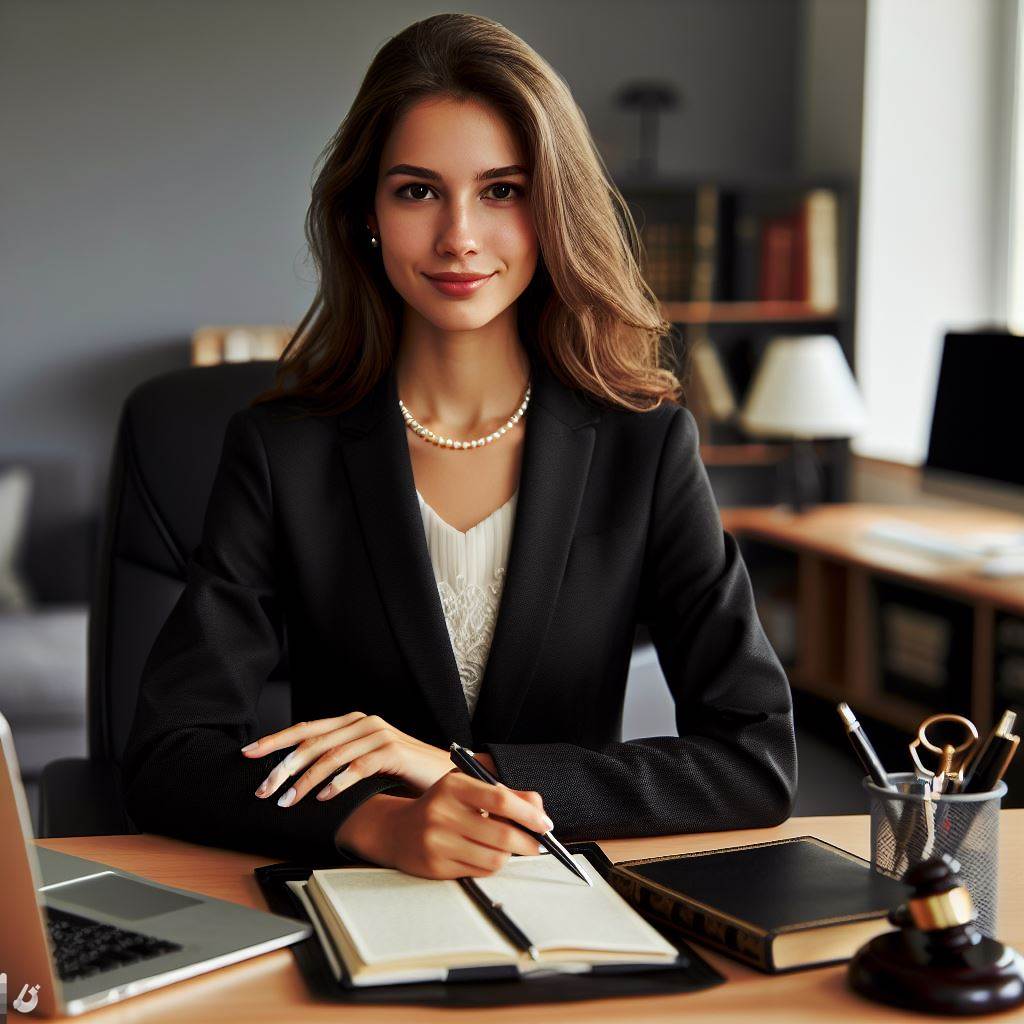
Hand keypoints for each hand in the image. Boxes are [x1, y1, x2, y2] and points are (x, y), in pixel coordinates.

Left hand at [242, 712, 452, 806]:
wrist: (446, 774)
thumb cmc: (404, 774)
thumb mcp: (367, 764)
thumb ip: (339, 762)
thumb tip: (297, 778)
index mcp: (353, 723)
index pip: (307, 728)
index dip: (276, 740)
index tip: (249, 754)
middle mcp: (364, 723)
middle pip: (313, 741)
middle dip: (283, 766)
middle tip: (263, 789)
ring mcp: (379, 734)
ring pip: (331, 755)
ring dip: (304, 780)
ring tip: (287, 801)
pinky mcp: (393, 750)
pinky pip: (357, 766)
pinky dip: (337, 783)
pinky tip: (323, 798)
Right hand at [337, 771, 553, 877]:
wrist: (398, 830)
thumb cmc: (442, 806)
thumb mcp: (469, 788)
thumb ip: (507, 794)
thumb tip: (540, 810)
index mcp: (454, 786)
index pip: (501, 799)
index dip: (529, 814)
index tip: (545, 824)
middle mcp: (443, 812)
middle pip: (503, 834)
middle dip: (529, 842)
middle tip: (537, 844)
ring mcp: (437, 842)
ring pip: (494, 858)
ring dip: (509, 856)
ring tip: (507, 848)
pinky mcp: (436, 866)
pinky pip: (479, 872)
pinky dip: (491, 866)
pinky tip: (486, 855)